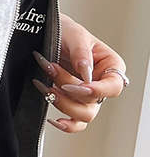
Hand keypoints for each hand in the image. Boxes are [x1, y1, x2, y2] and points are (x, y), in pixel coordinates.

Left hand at [31, 13, 127, 132]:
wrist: (44, 33)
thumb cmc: (65, 31)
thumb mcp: (74, 34)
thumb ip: (81, 52)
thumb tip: (86, 71)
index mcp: (110, 66)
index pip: (113, 87)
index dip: (95, 91)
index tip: (74, 86)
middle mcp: (101, 84)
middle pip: (93, 102)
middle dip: (68, 88)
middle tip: (50, 69)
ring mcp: (87, 96)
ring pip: (83, 115)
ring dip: (61, 103)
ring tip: (44, 85)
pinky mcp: (72, 103)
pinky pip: (75, 123)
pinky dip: (66, 125)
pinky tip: (53, 118)